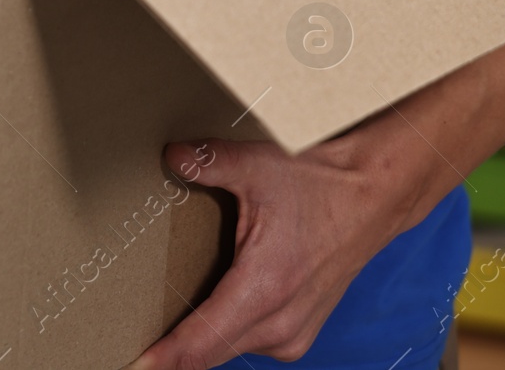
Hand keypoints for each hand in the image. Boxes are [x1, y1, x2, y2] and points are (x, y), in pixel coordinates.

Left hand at [129, 135, 427, 367]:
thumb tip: (171, 156)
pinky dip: (221, 337)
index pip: (202, 342)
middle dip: (171, 356)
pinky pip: (248, 343)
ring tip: (158, 335)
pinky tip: (200, 320)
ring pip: (228, 351)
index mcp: (265, 288)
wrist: (375, 196)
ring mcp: (293, 333)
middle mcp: (281, 322)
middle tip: (130, 351)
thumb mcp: (259, 165)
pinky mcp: (299, 331)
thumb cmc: (321, 184)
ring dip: (196, 346)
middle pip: (209, 354)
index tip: (133, 364)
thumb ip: (208, 163)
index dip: (165, 358)